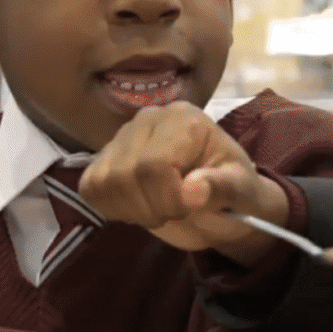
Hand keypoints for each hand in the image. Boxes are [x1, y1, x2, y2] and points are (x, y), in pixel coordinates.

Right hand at [79, 102, 289, 258]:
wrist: (221, 203)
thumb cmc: (233, 191)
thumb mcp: (242, 190)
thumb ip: (222, 187)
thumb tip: (193, 189)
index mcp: (182, 119)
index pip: (154, 164)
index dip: (168, 198)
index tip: (191, 206)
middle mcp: (146, 120)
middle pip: (124, 175)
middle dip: (152, 207)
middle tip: (176, 211)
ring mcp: (120, 139)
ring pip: (103, 183)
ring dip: (132, 210)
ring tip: (159, 210)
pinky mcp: (103, 161)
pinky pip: (90, 188)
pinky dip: (112, 208)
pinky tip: (138, 208)